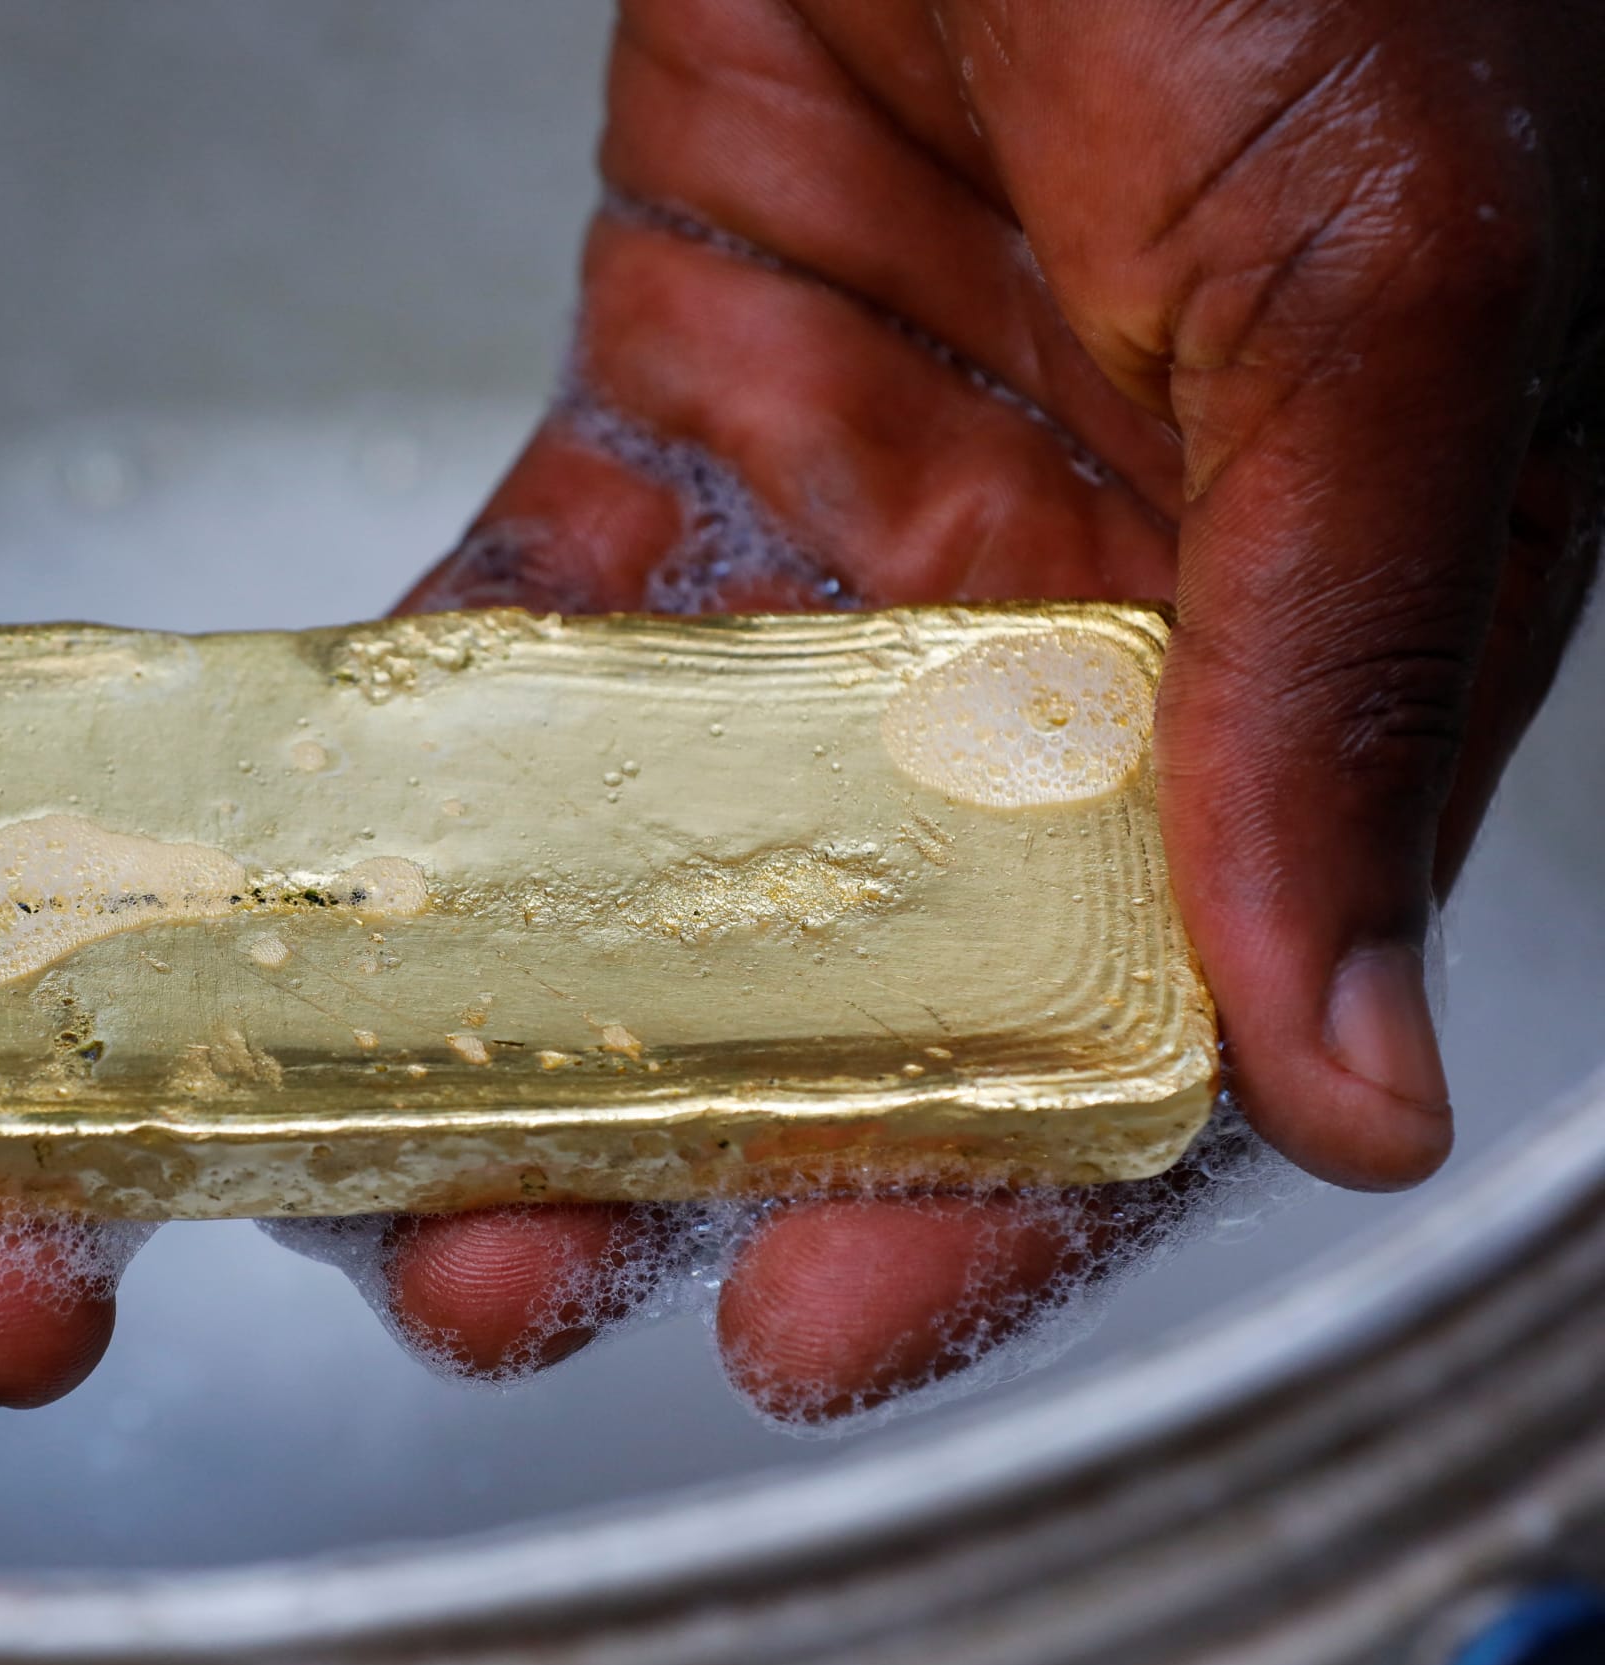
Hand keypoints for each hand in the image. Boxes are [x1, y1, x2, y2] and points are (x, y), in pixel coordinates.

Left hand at [380, 0, 1604, 1414]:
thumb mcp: (1375, 294)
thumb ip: (1342, 675)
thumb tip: (1356, 1082)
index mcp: (1282, 639)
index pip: (1146, 1003)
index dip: (986, 1197)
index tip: (817, 1331)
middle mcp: (1068, 620)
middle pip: (873, 961)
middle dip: (694, 1142)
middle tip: (514, 1281)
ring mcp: (857, 526)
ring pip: (680, 833)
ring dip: (532, 998)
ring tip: (384, 1145)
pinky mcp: (685, 410)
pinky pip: (538, 618)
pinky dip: (428, 755)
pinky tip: (329, 881)